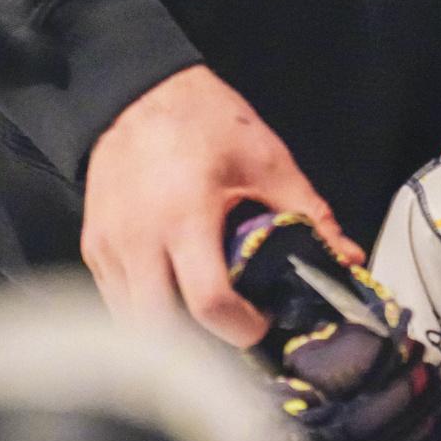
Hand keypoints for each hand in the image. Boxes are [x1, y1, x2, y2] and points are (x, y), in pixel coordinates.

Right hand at [82, 63, 354, 347]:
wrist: (140, 92)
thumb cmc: (208, 122)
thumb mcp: (267, 161)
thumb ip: (309, 215)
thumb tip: (348, 258)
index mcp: (186, 216)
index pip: (208, 303)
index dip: (240, 329)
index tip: (261, 326)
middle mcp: (139, 240)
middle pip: (161, 330)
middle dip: (199, 348)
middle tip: (233, 334)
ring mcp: (108, 247)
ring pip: (132, 324)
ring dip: (169, 336)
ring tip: (205, 323)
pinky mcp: (93, 248)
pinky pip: (114, 302)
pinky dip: (144, 313)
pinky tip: (174, 300)